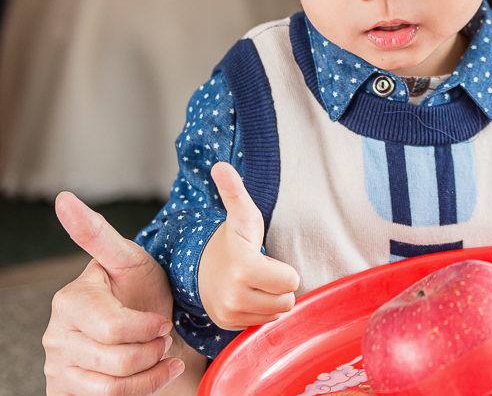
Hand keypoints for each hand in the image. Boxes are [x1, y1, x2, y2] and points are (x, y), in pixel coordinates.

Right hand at [44, 192, 182, 395]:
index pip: (114, 328)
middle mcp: (56, 337)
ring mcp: (59, 367)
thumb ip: (96, 232)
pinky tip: (156, 372)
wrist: (142, 317)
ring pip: (114, 387)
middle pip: (117, 361)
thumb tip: (64, 198)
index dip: (148, 328)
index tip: (164, 320)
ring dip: (151, 372)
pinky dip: (142, 389)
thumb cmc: (137, 285)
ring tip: (162, 352)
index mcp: (69, 302)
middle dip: (153, 349)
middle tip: (164, 336)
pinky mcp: (67, 391)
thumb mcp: (127, 257)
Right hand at [198, 162, 299, 329]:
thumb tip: (220, 166)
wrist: (200, 267)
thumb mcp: (241, 216)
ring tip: (254, 283)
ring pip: (276, 314)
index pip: (291, 282)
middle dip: (280, 286)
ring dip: (271, 299)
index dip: (285, 270)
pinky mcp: (228, 325)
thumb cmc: (232, 240)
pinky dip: (258, 310)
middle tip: (263, 272)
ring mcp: (229, 314)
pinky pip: (261, 323)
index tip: (268, 260)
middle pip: (286, 302)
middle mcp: (234, 296)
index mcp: (244, 268)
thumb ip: (235, 192)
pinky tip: (246, 294)